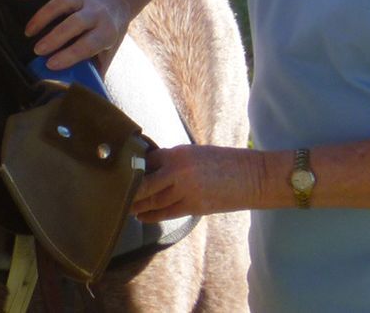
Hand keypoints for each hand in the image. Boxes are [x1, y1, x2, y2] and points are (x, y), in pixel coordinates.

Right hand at [19, 0, 132, 69]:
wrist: (116, 0)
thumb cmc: (108, 32)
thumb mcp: (109, 52)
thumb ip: (97, 71)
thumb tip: (85, 97)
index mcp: (107, 31)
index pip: (88, 44)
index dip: (70, 55)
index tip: (50, 64)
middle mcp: (96, 12)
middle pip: (74, 23)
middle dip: (54, 37)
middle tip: (37, 51)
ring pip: (62, 2)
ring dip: (43, 16)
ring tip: (29, 32)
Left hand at [132, 144, 268, 222]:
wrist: (254, 177)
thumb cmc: (226, 162)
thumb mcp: (197, 153)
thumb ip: (175, 160)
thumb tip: (153, 167)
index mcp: (179, 153)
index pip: (148, 160)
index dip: (134, 166)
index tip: (122, 170)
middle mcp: (178, 171)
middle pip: (144, 183)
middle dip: (129, 189)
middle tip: (115, 191)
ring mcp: (186, 191)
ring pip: (153, 201)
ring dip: (137, 204)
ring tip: (124, 205)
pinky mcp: (194, 207)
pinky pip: (166, 213)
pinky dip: (151, 215)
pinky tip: (141, 215)